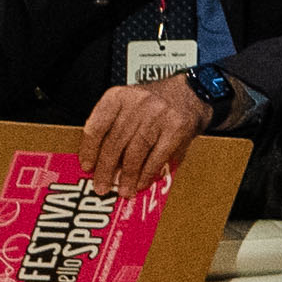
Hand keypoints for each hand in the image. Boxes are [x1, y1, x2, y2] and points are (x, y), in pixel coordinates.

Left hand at [78, 70, 213, 184]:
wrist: (193, 91)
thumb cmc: (157, 102)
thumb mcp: (129, 104)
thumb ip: (113, 126)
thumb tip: (99, 161)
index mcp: (119, 96)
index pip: (97, 126)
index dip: (89, 150)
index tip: (87, 166)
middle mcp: (137, 103)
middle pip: (115, 142)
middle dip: (106, 169)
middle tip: (102, 186)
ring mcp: (158, 115)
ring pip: (135, 152)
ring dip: (128, 176)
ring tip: (124, 190)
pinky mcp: (176, 128)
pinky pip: (156, 157)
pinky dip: (147, 173)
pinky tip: (142, 183)